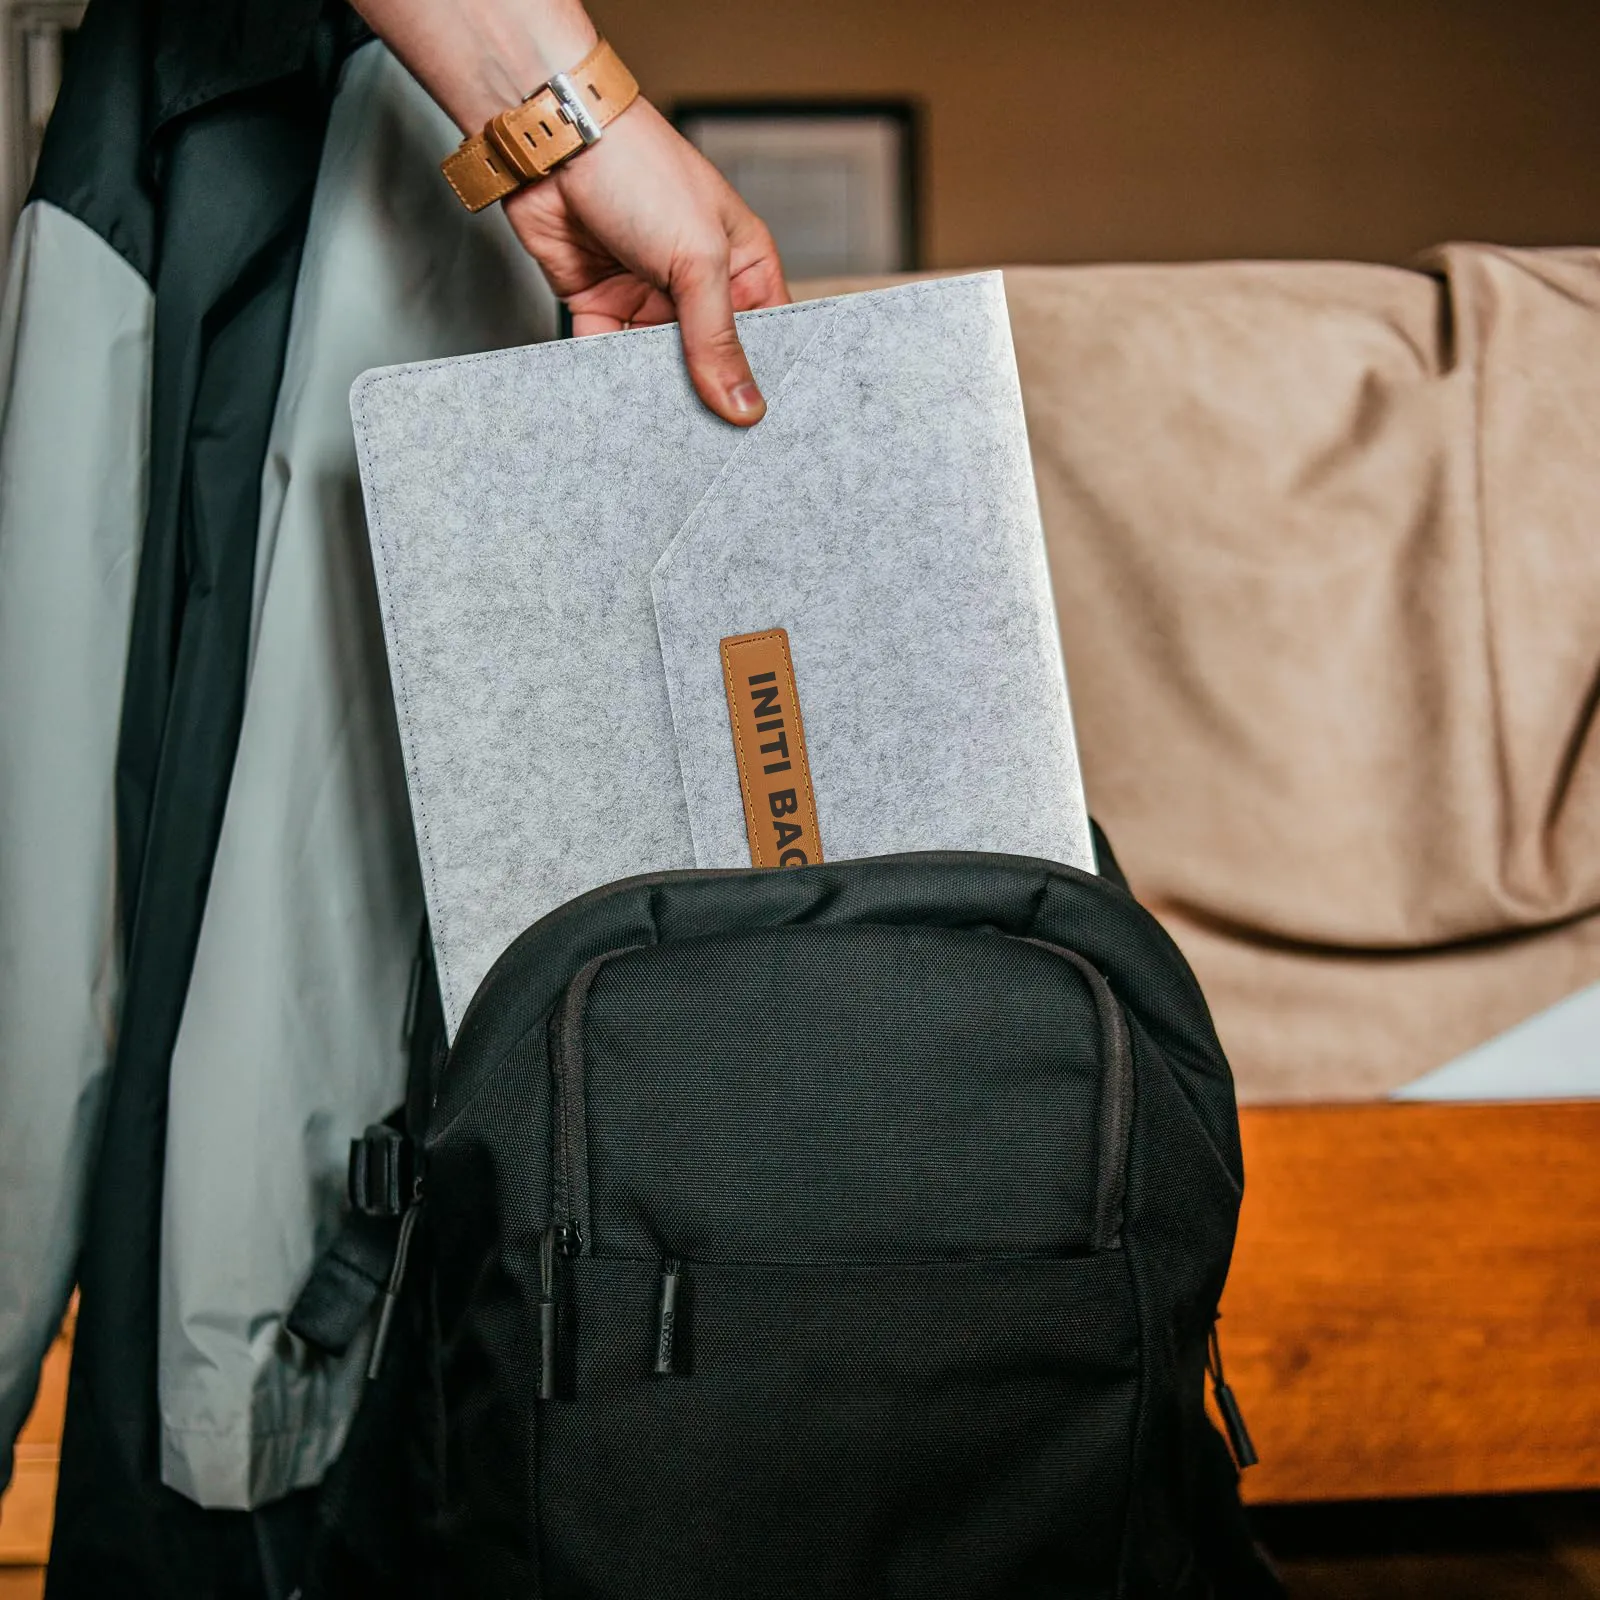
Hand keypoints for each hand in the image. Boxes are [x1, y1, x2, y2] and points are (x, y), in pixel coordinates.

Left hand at [504, 99, 789, 424]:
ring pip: (659, 367)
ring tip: (668, 435)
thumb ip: (717, 339)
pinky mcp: (599, 305)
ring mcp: (647, 296)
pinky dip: (612, 381)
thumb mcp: (698, 258)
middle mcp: (696, 285)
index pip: (766, 337)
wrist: (554, 144)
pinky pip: (609, 358)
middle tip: (714, 446)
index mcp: (741, 265)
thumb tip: (744, 406)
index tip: (761, 429)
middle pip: (710, 361)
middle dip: (709, 397)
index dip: (764, 381)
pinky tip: (621, 409)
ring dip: (658, 394)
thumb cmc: (639, 170)